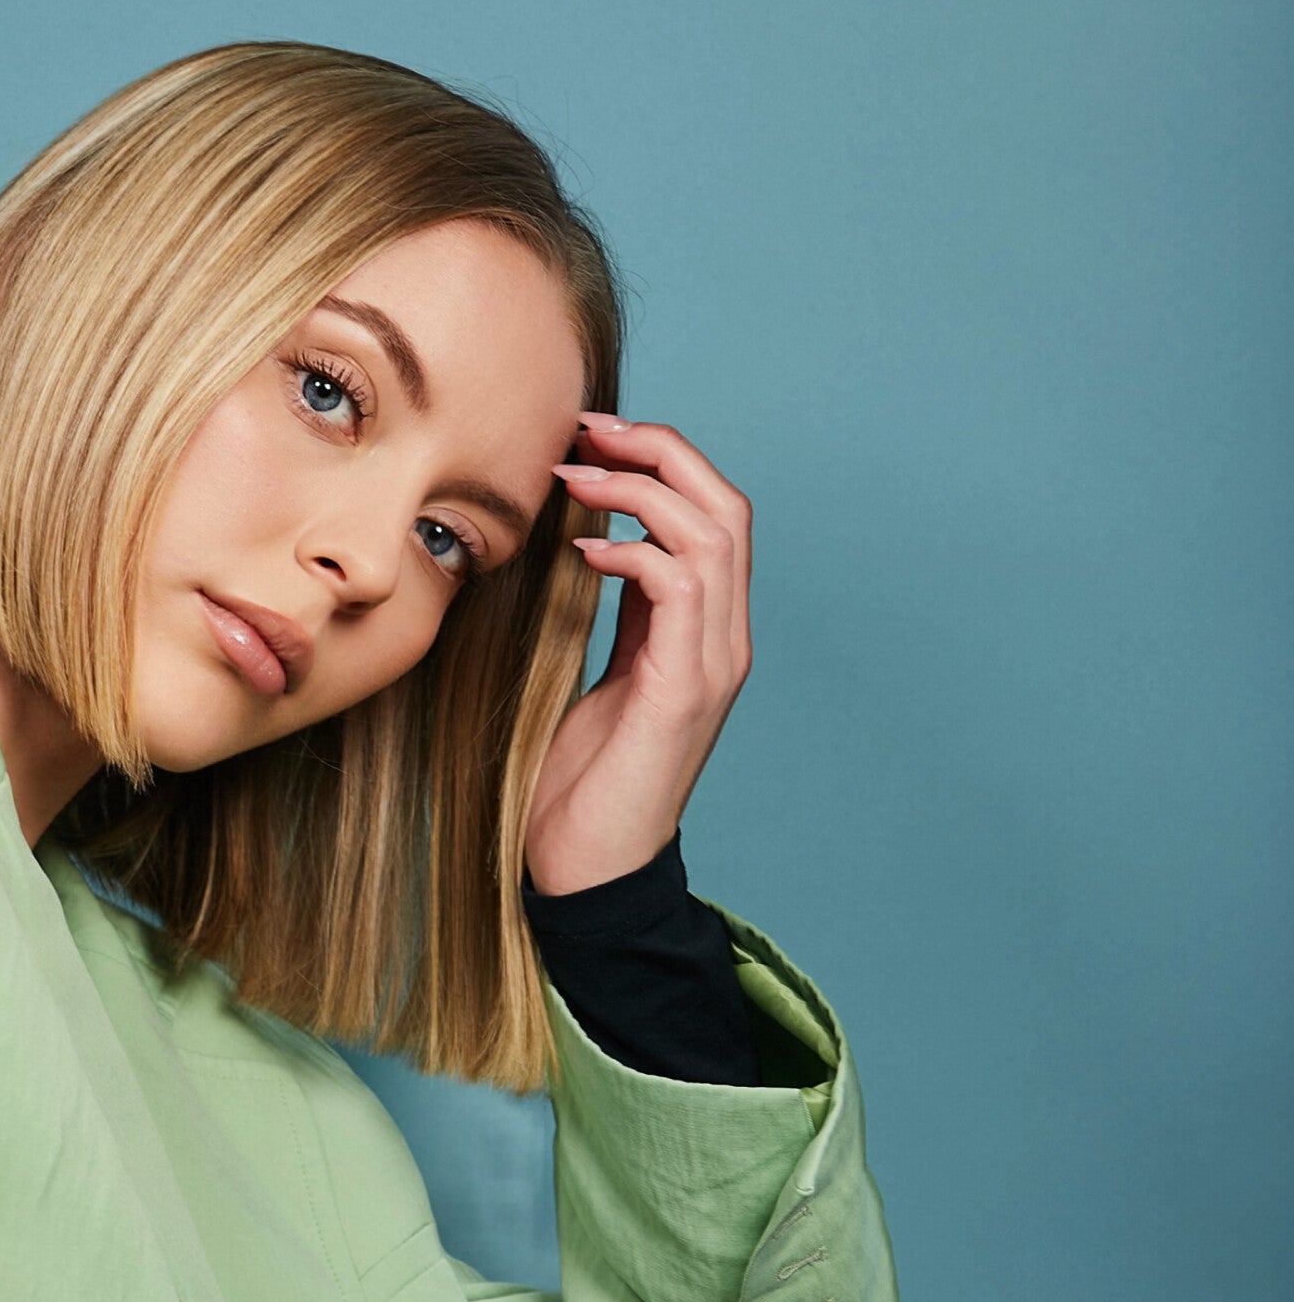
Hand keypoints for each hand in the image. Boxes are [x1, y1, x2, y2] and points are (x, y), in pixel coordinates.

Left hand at [523, 414, 752, 896]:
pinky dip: (635, 550)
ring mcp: (715, 665)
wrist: (587, 871)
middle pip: (727, 505)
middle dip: (660, 451)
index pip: (712, 514)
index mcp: (705, 634)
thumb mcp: (600, 675)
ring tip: (574, 477)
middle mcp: (725, 642)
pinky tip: (584, 550)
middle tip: (585, 430)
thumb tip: (595, 539)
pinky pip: (681, 587)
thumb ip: (617, 613)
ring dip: (642, 489)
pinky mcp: (687, 690)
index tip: (590, 435)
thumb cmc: (579, 783)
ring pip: (715, 534)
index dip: (660, 461)